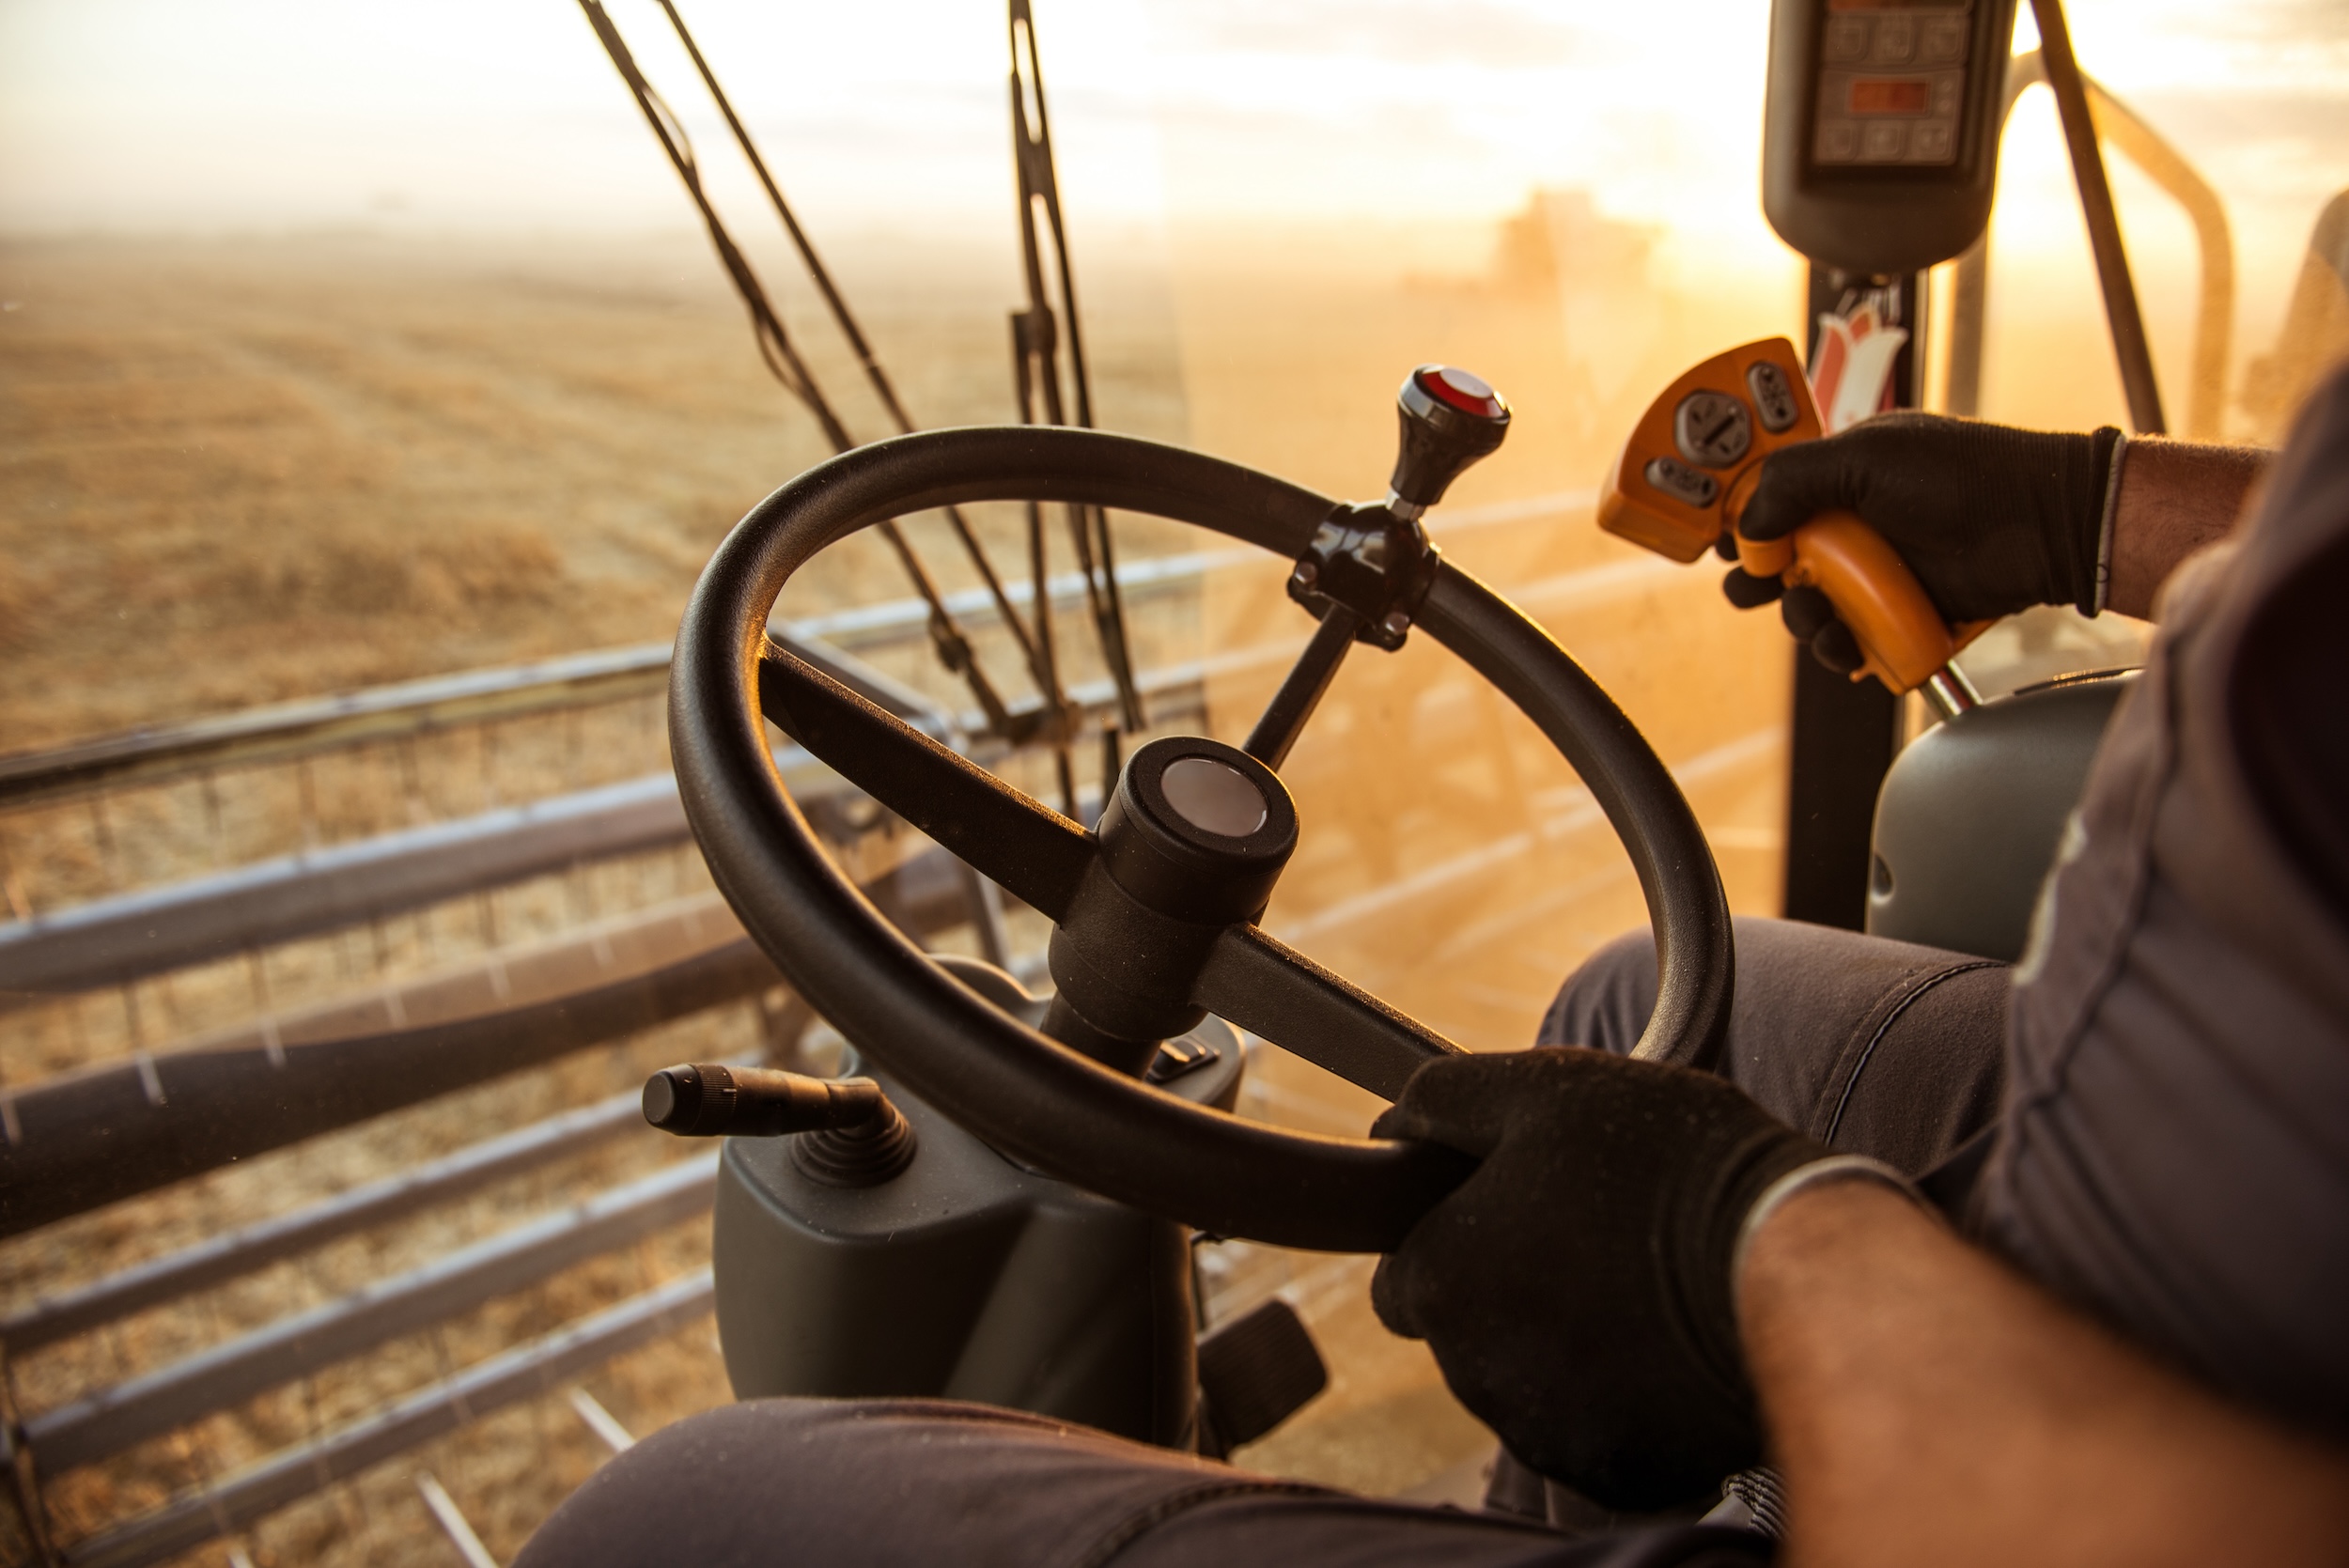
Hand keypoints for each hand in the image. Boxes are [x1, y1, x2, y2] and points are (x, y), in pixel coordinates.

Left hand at [1369, 1048, 1826, 1510]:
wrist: (1795, 1265)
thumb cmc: (1666, 1164)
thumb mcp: (1546, 1089)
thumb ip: (1445, 1100)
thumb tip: (1391, 1121)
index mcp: (1440, 1279)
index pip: (1403, 1277)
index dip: (1456, 1242)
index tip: (1515, 1219)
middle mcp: (1473, 1370)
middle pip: (1469, 1333)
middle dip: (1514, 1293)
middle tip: (1594, 1242)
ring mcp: (1543, 1429)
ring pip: (1529, 1385)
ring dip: (1566, 1345)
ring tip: (1643, 1287)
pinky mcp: (1614, 1470)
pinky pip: (1596, 1430)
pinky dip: (1623, 1396)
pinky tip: (1671, 1343)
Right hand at [1726, 412, 2123, 672]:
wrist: (2043, 525)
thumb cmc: (1964, 475)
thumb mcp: (1868, 455)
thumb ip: (1794, 479)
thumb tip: (1745, 524)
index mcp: (1839, 477)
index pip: (1769, 498)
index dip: (1741, 520)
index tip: (1725, 541)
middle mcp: (1850, 526)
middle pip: (1776, 561)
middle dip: (1756, 579)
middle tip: (1753, 586)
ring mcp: (1872, 574)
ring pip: (1806, 607)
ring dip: (1800, 618)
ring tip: (1818, 618)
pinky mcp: (1895, 618)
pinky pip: (1848, 643)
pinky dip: (1838, 651)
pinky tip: (1847, 648)